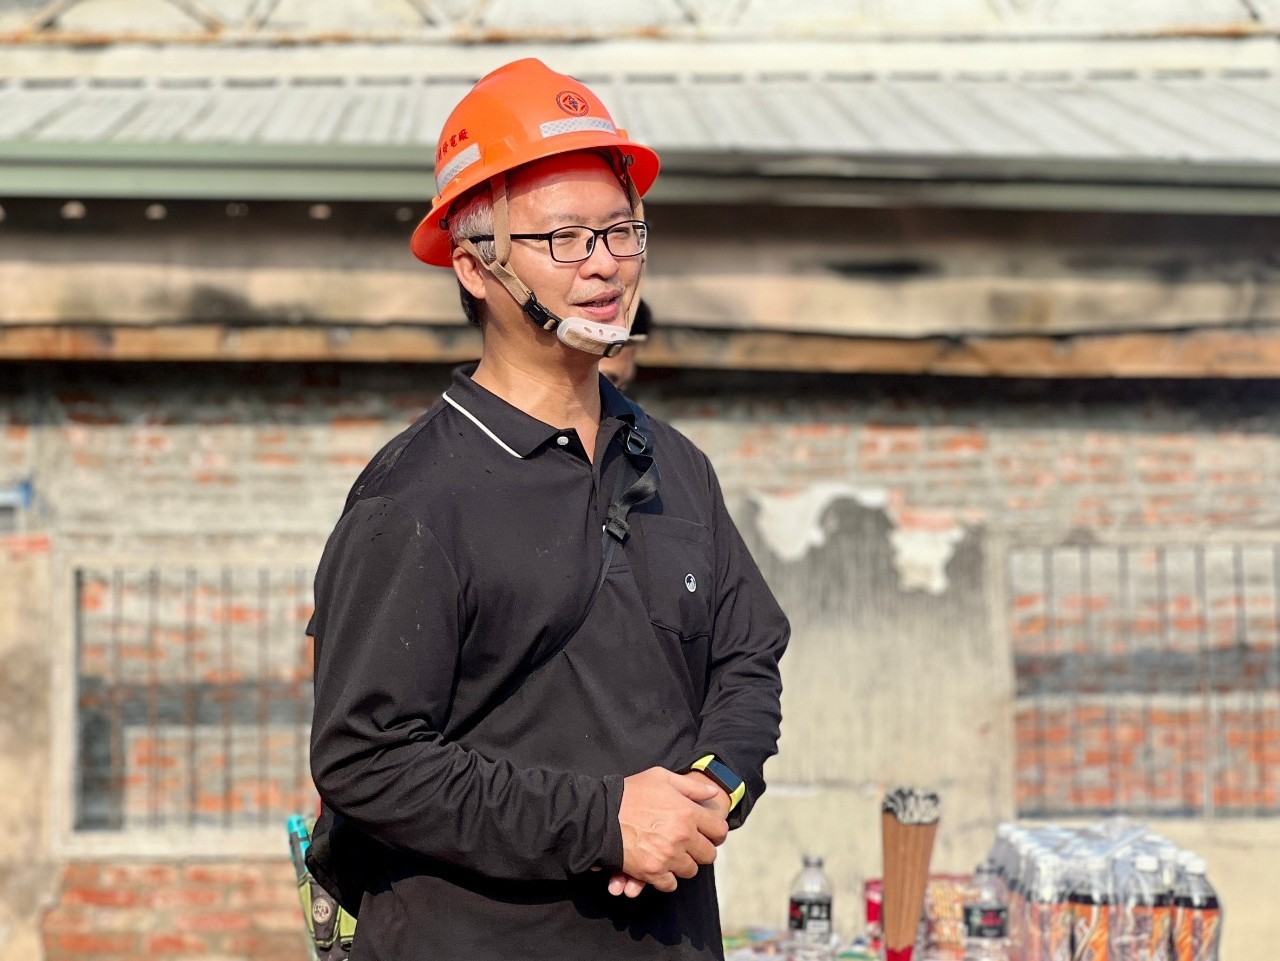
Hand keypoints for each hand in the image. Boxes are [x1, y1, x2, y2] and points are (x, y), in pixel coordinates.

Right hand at [617, 767, 728, 893]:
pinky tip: (661, 867)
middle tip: (690, 846)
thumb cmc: (631, 792)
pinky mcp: (652, 871)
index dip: (716, 833)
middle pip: (708, 855)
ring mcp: (668, 856)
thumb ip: (691, 787)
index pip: (719, 830)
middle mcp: (682, 836)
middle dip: (701, 850)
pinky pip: (670, 884)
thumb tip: (712, 793)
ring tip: (673, 855)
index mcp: (688, 812)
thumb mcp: (661, 778)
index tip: (709, 834)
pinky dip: (667, 879)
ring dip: (684, 864)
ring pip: (691, 870)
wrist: (600, 814)